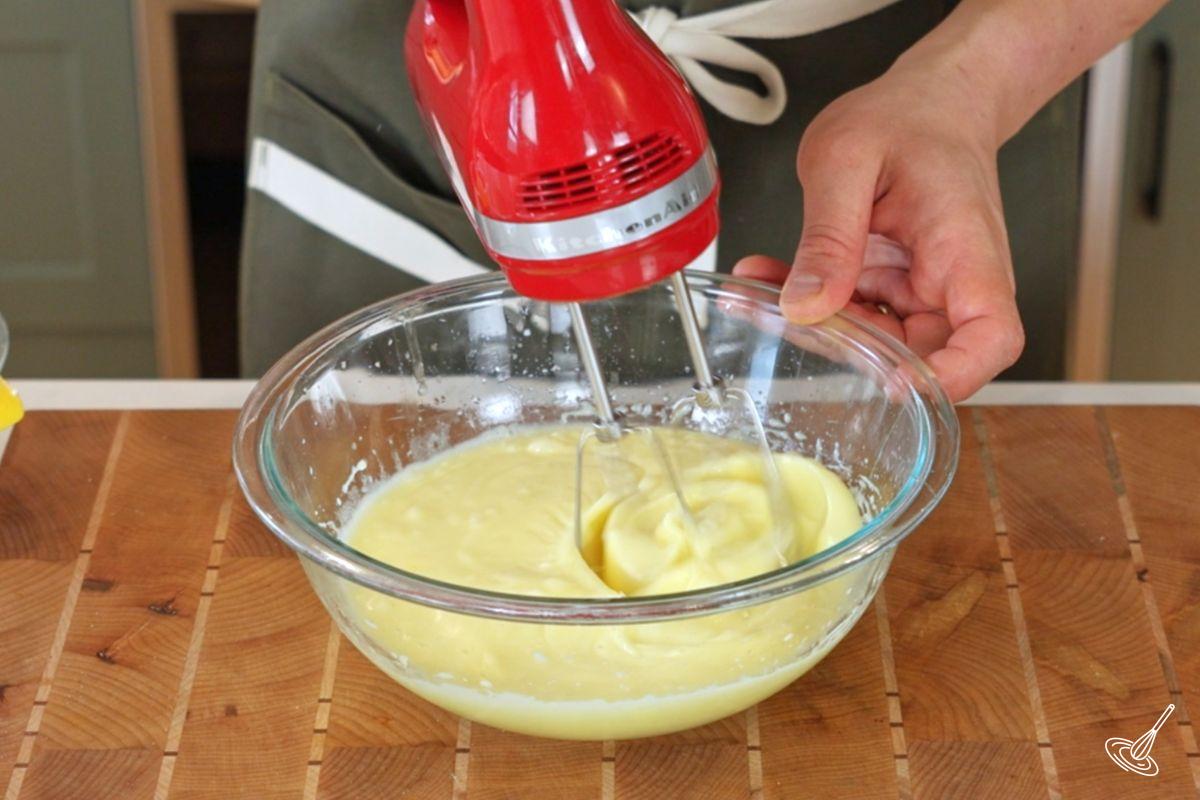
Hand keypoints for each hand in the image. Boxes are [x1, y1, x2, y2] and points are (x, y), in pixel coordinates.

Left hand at [733, 58, 1022, 401]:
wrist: (929, 102)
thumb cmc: (907, 117)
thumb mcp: (847, 159)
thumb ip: (828, 236)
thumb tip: (805, 306)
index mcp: (964, 249)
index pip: (990, 338)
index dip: (952, 376)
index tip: (893, 382)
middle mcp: (951, 280)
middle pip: (918, 355)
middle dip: (847, 350)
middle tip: (783, 315)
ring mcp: (920, 289)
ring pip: (873, 342)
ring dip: (814, 326)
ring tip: (759, 289)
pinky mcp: (890, 287)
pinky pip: (851, 314)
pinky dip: (807, 303)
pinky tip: (767, 278)